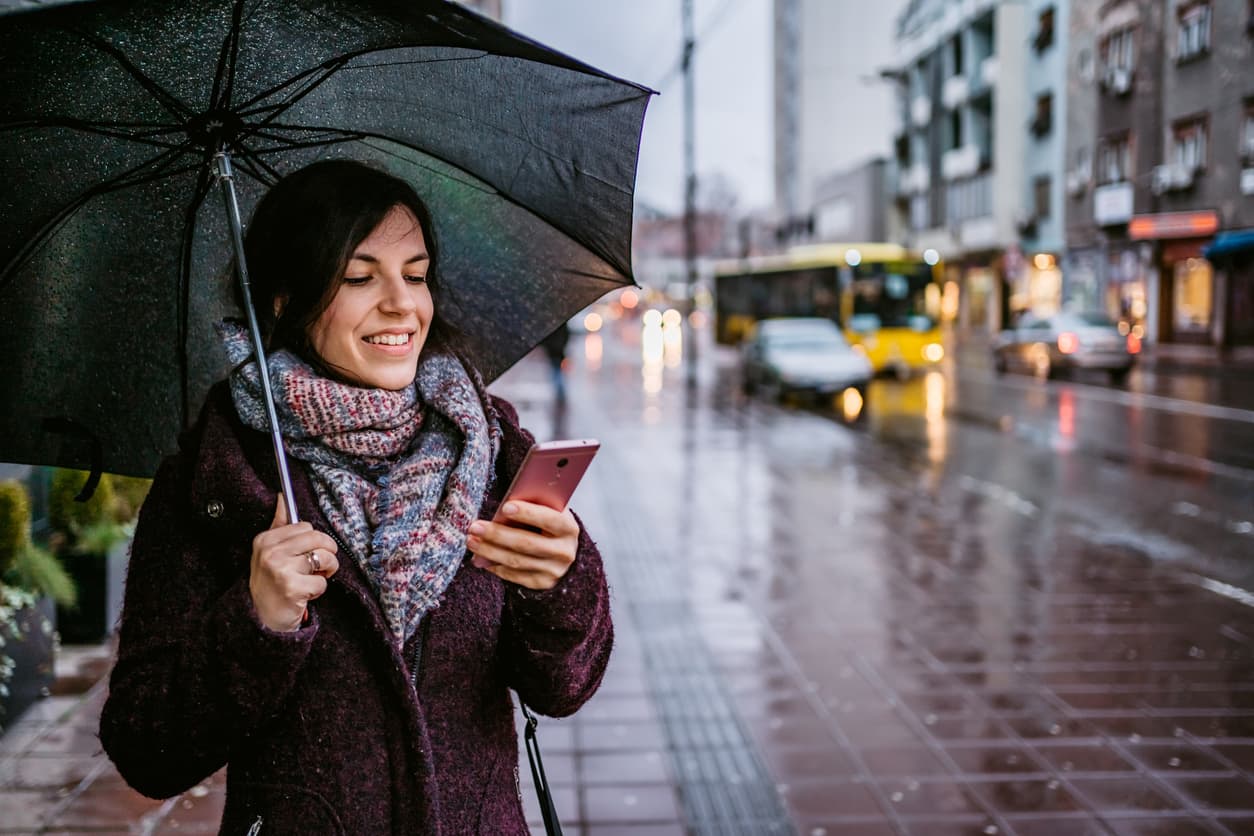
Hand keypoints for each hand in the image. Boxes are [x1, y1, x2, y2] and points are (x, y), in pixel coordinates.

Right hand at [249, 495, 340, 631]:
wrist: (261, 619)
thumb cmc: (271, 582)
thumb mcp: (268, 552)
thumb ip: (278, 524)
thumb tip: (283, 497)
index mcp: (265, 540)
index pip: (305, 526)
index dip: (313, 540)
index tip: (307, 552)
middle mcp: (270, 553)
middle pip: (318, 538)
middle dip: (327, 552)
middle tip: (320, 565)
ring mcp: (280, 570)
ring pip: (324, 558)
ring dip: (327, 571)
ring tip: (314, 578)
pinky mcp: (291, 588)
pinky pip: (322, 582)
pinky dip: (319, 590)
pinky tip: (305, 594)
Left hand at [467, 501, 577, 590]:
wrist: (563, 553)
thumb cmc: (548, 526)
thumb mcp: (549, 513)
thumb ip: (533, 507)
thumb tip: (503, 510)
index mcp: (568, 528)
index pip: (549, 519)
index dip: (528, 513)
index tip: (505, 507)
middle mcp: (563, 551)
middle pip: (526, 543)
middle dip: (497, 534)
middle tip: (475, 527)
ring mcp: (553, 570)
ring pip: (516, 561)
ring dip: (489, 551)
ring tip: (472, 541)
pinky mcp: (541, 583)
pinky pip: (513, 575)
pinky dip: (494, 565)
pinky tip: (480, 557)